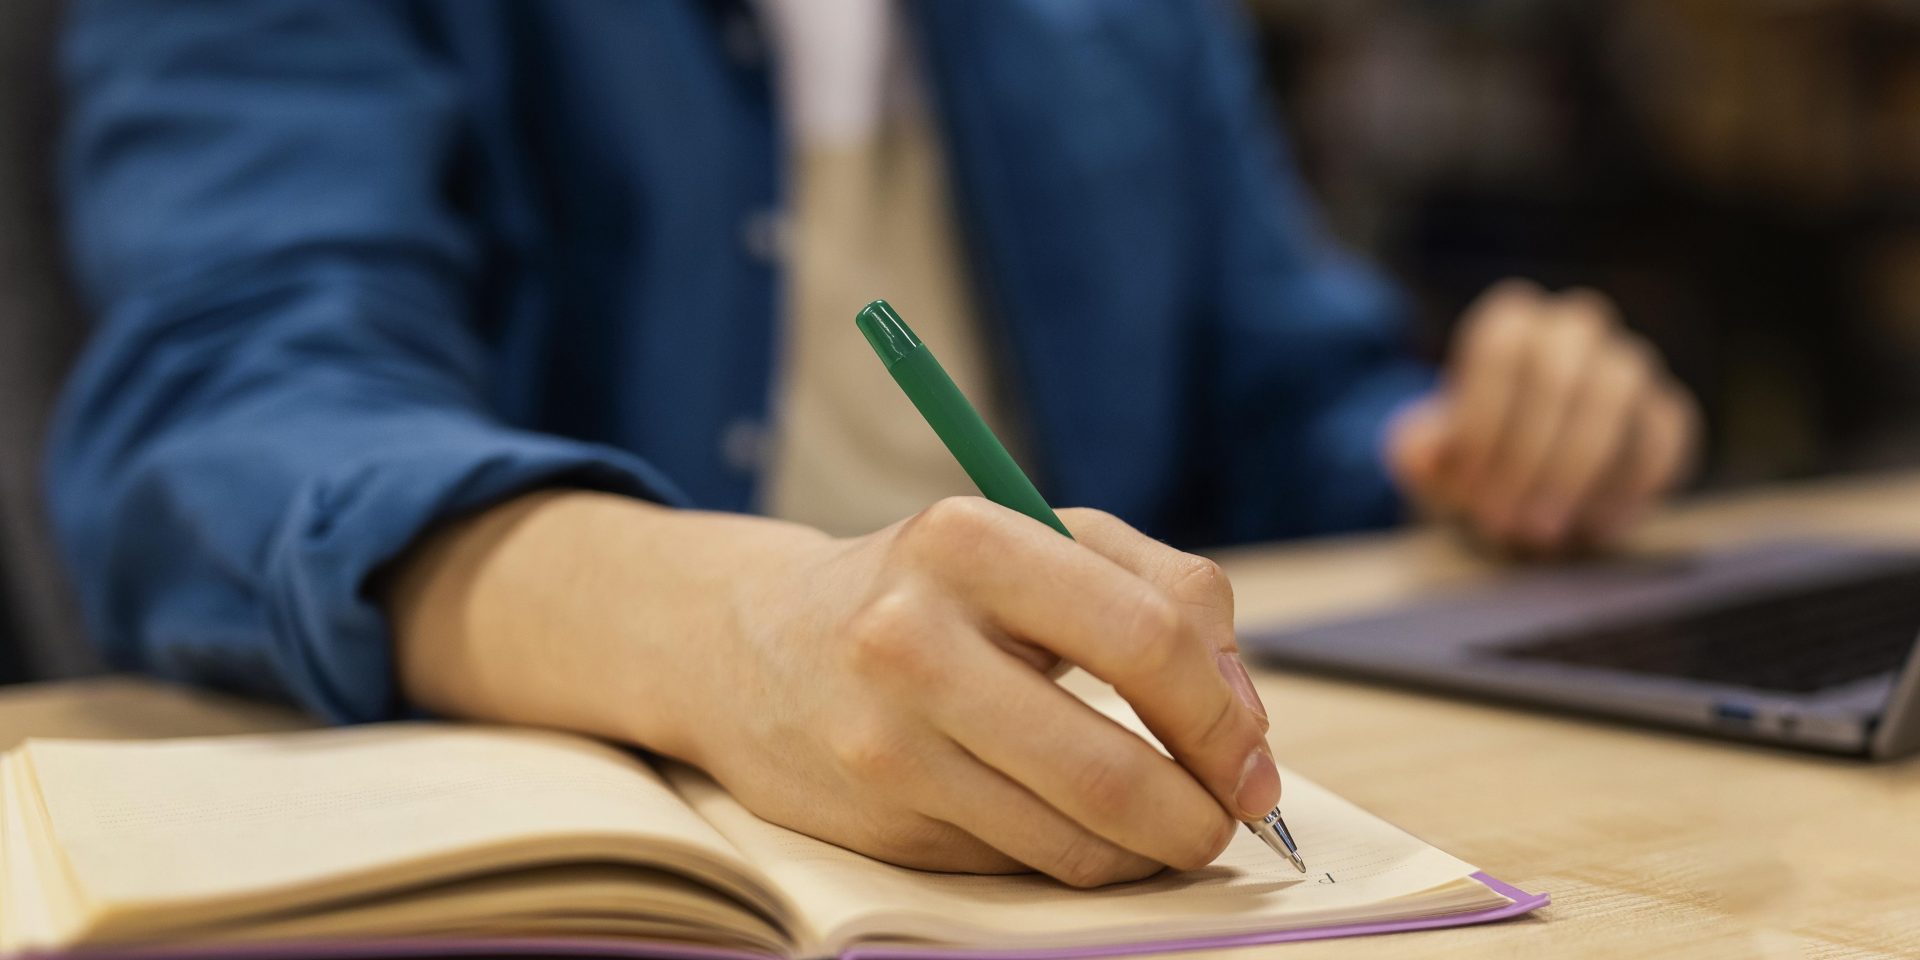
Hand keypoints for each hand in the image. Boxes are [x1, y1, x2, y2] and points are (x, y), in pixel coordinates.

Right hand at [390, 492, 1273, 887]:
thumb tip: (1245, 721)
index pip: (1146, 638)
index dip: (1225, 715)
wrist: (755, 644)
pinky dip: (1084, 859)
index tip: (1254, 756)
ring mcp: (885, 740)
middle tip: (1231, 816)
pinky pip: (1024, 864)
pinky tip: (1089, 828)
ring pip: (1072, 837)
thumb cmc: (936, 586)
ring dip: (1150, 848)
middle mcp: (911, 640)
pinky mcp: (877, 819)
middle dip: (1201, 810)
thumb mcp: (1042, 540)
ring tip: (1169, 825)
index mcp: (969, 540)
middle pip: (1110, 765)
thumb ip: (1166, 594)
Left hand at [1386, 280, 1700, 553]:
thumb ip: (1417, 451)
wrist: (1520, 493)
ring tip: (1541, 531)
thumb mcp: (1428, 462)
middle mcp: (1574, 329)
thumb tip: (1424, 453)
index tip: (1466, 486)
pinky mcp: (1667, 413)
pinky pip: (1664, 438)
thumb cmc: (1469, 466)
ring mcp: (1628, 366)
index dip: (1481, 421)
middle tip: (1502, 521)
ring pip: (1615, 397)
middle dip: (1527, 455)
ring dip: (1574, 470)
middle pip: (1557, 373)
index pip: (1499, 350)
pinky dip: (1631, 487)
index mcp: (1511, 324)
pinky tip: (1595, 529)